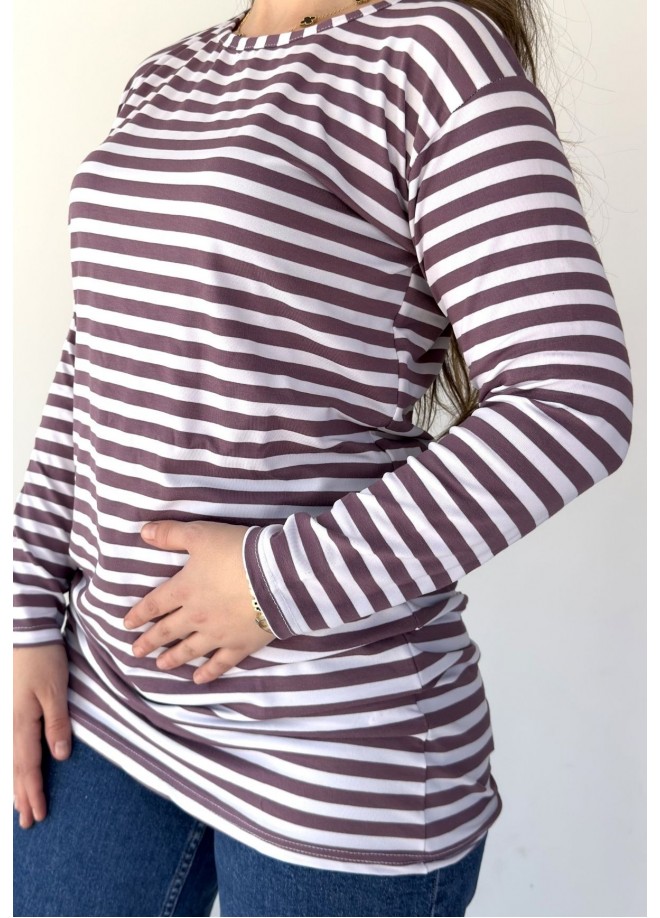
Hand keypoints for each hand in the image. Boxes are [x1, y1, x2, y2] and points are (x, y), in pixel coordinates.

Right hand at [13, 644, 70, 828]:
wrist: (24, 630)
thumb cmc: (42, 658)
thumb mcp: (54, 690)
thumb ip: (57, 724)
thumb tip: (60, 757)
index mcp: (20, 723)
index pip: (27, 767)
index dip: (32, 793)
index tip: (38, 816)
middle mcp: (8, 723)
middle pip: (14, 768)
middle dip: (21, 796)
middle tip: (26, 822)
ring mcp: (5, 715)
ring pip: (8, 758)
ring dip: (14, 783)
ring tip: (18, 804)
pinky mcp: (8, 707)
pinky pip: (8, 743)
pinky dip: (12, 762)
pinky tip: (14, 768)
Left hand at [124, 520, 274, 682]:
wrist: (276, 576)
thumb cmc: (237, 552)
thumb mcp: (201, 535)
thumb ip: (171, 534)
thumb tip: (144, 532)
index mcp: (185, 590)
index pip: (155, 604)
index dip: (140, 614)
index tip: (127, 624)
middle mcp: (196, 616)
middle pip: (168, 631)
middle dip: (150, 641)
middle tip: (136, 651)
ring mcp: (218, 634)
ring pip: (190, 650)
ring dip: (173, 658)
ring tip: (160, 666)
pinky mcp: (240, 644)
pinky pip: (221, 663)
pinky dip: (208, 672)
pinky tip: (198, 679)